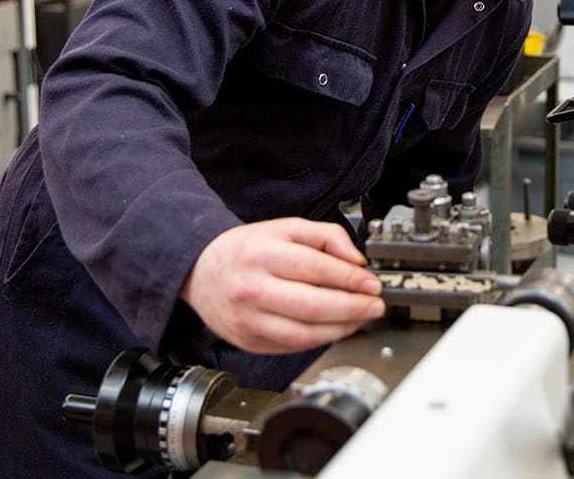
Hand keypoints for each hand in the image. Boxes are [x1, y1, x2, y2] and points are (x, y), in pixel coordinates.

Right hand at [181, 218, 384, 354]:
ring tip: (360, 319)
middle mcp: (251, 288)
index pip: (315, 268)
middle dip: (353, 308)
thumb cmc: (244, 250)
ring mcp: (248, 319)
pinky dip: (319, 339)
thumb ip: (325, 236)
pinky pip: (292, 345)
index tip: (372, 283)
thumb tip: (356, 260)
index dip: (350, 279)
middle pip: (312, 306)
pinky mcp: (249, 341)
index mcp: (261, 254)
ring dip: (340, 329)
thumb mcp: (284, 228)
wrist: (199, 271)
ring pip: (304, 333)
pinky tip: (335, 328)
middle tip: (375, 305)